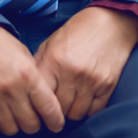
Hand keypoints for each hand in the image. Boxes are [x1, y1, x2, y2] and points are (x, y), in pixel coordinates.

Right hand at [0, 25, 62, 136]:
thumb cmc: (0, 45)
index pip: (49, 109)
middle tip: (30, 116)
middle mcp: (11, 89)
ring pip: (11, 129)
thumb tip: (45, 102)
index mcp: (28, 75)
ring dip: (14, 124)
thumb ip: (35, 79)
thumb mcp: (25, 55)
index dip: (55, 121)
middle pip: (30, 124)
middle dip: (33, 123)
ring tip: (12, 114)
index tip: (55, 124)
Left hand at [32, 6, 137, 121]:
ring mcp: (92, 80)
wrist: (111, 23)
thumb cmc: (78, 31)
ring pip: (77, 113)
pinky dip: (88, 109)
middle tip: (55, 104)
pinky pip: (95, 110)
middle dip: (55, 109)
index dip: (38, 102)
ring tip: (69, 102)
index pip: (41, 95)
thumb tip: (27, 85)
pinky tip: (84, 100)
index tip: (38, 103)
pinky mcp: (108, 86)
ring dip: (71, 111)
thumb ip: (39, 64)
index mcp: (54, 60)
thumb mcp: (52, 42)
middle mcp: (73, 72)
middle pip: (59, 108)